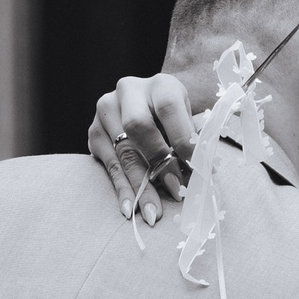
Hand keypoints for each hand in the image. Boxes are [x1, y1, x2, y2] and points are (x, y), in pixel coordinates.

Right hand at [89, 74, 197, 224]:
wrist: (146, 104)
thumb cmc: (174, 118)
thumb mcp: (188, 120)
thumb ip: (193, 143)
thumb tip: (203, 176)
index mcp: (160, 85)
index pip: (168, 108)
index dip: (183, 140)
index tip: (196, 170)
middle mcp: (129, 92)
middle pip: (138, 126)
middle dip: (158, 162)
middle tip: (174, 191)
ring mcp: (106, 111)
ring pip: (123, 151)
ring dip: (139, 185)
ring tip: (152, 213)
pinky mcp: (94, 132)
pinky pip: (110, 165)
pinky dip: (122, 189)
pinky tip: (130, 208)